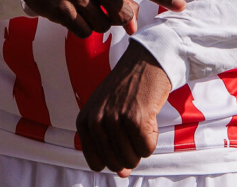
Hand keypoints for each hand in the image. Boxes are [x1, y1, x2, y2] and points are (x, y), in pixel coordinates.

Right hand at [20, 0, 186, 36]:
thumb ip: (120, 1)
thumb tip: (134, 28)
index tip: (182, 6)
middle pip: (122, 15)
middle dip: (117, 19)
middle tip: (101, 9)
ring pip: (103, 26)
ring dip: (96, 24)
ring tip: (82, 8)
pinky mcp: (62, 8)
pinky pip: (84, 32)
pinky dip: (80, 29)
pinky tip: (70, 15)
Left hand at [77, 42, 174, 173]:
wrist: (146, 62)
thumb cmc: (127, 90)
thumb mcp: (108, 114)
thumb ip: (109, 145)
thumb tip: (122, 174)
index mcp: (83, 121)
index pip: (96, 163)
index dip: (114, 157)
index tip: (122, 139)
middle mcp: (95, 121)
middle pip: (116, 163)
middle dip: (130, 154)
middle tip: (134, 130)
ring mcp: (114, 119)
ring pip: (132, 158)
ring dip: (142, 145)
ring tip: (141, 122)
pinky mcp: (135, 118)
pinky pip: (147, 149)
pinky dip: (153, 139)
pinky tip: (150, 119)